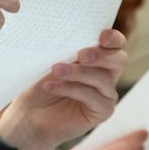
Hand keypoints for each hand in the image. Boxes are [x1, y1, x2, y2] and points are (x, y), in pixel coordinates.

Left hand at [0, 28, 128, 149]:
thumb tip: (73, 36)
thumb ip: (68, 49)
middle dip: (102, 55)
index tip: (102, 36)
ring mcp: (106, 93)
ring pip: (103, 78)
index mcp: (98, 56)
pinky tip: (51, 86)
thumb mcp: (53, 60)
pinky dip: (71, 89)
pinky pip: (93, 97)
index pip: (115, 43)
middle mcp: (107, 74)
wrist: (29, 113)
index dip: (113, 38)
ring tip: (55, 70)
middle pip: (119, 60)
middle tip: (81, 55)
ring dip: (78, 72)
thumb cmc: (40, 82)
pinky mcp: (102, 111)